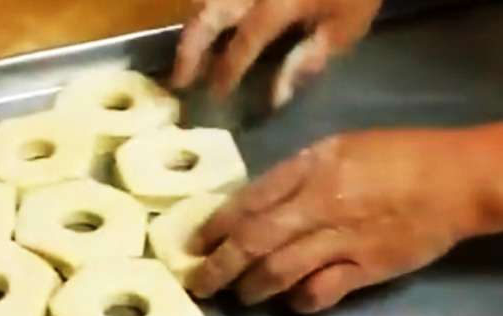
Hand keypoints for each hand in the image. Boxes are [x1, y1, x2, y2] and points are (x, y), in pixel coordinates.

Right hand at [172, 0, 380, 105]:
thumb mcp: (347, 25)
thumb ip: (308, 59)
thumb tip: (276, 96)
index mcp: (277, 3)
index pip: (241, 44)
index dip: (226, 72)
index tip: (217, 96)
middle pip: (206, 14)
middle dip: (189, 49)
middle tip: (179, 79)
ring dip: (193, 26)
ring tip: (190, 53)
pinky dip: (207, 7)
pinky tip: (207, 23)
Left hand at [187, 126, 502, 312]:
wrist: (454, 178)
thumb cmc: (393, 155)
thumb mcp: (335, 147)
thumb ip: (292, 175)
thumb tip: (249, 205)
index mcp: (308, 169)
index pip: (247, 202)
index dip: (214, 227)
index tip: (193, 244)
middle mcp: (317, 205)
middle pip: (253, 240)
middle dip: (219, 266)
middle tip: (199, 283)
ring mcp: (341, 239)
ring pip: (279, 270)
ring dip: (252, 287)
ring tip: (239, 295)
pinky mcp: (366, 269)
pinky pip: (321, 291)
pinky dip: (300, 301)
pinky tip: (291, 302)